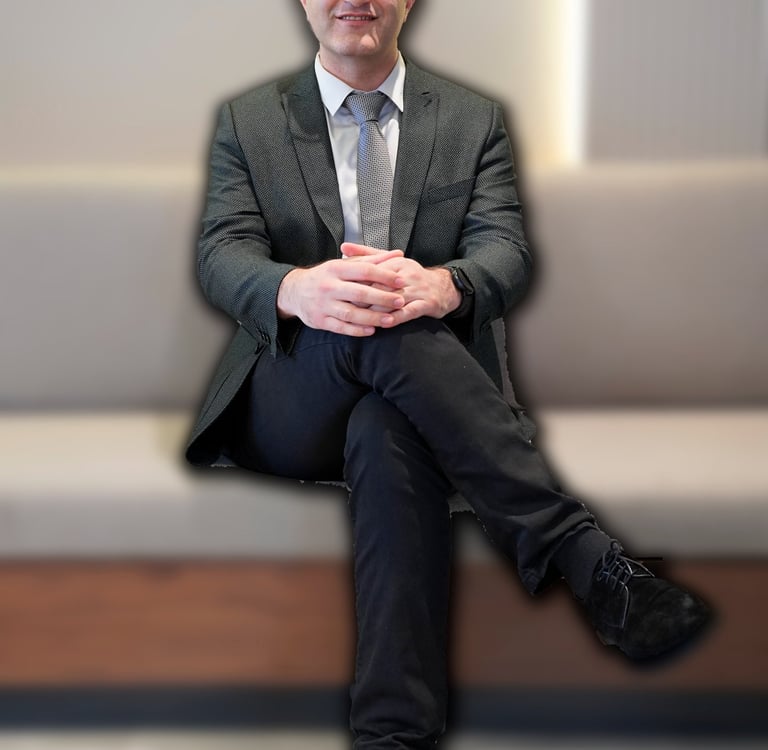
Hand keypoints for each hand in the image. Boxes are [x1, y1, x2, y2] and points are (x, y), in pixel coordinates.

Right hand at [277, 250, 405, 335]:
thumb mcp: (344, 264)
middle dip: (382, 298)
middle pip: (359, 293)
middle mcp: (328, 286)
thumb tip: (397, 254)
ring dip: (372, 318)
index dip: (385, 276)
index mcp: (336, 269)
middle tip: (400, 301)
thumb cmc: (325, 277)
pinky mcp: (320, 321)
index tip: (401, 281)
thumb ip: (371, 260)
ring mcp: (323, 305)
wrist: (294, 292)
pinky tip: (371, 330)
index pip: (364, 271)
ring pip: (351, 313)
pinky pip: (341, 327)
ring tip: (390, 320)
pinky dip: (357, 330)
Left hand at [341, 243, 461, 322]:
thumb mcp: (391, 261)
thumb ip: (366, 255)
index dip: (356, 281)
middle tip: (346, 305)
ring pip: (393, 299)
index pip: (372, 271)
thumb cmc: (411, 276)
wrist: (443, 287)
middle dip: (363, 297)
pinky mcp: (426, 303)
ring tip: (360, 318)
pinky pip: (408, 312)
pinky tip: (384, 324)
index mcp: (395, 262)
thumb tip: (343, 247)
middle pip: (380, 286)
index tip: (341, 290)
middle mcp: (406, 275)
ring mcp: (417, 289)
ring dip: (376, 310)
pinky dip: (395, 318)